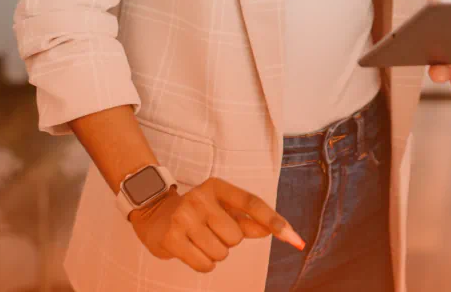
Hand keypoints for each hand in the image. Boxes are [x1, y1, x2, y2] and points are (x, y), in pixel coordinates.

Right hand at [130, 177, 303, 273]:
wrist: (155, 214)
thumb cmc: (198, 213)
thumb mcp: (222, 209)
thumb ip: (247, 219)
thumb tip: (270, 229)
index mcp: (218, 187)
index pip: (252, 204)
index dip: (274, 221)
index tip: (295, 238)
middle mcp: (201, 198)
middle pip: (236, 236)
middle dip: (228, 241)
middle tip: (211, 231)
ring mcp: (185, 217)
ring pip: (221, 253)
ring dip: (215, 253)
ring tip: (199, 239)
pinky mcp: (172, 238)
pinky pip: (205, 265)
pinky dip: (204, 264)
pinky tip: (191, 250)